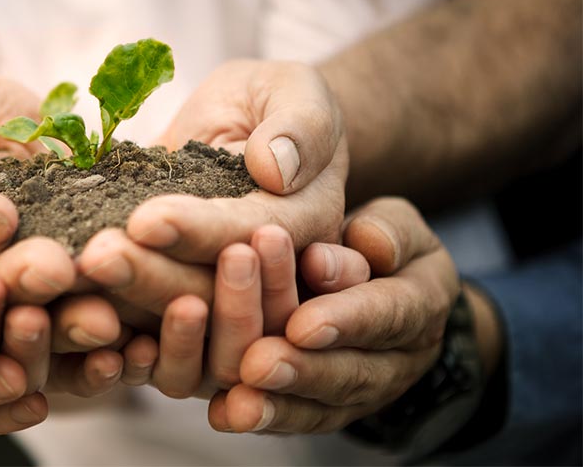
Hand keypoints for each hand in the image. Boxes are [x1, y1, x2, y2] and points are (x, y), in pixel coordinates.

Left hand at [79, 60, 347, 326]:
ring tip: (72, 266)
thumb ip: (300, 125)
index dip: (197, 230)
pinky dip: (103, 298)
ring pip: (169, 308)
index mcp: (301, 227)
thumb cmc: (278, 100)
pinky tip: (63, 281)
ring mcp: (213, 282)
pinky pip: (140, 304)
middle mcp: (259, 269)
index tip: (146, 218)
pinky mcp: (173, 279)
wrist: (248, 120)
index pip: (245, 236)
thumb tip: (276, 166)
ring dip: (122, 292)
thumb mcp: (299, 93)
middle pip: (206, 290)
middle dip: (149, 275)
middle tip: (94, 256)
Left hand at [208, 198, 458, 433]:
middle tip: (258, 364)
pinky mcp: (327, 409)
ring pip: (322, 406)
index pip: (387, 315)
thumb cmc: (376, 244)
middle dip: (302, 371)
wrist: (380, 287)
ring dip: (278, 404)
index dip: (345, 322)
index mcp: (420, 303)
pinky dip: (263, 420)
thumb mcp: (395, 224)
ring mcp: (363, 392)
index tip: (301, 325)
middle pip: (352, 373)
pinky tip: (225, 415)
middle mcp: (398, 359)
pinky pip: (298, 420)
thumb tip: (365, 243)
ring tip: (238, 400)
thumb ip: (386, 232)